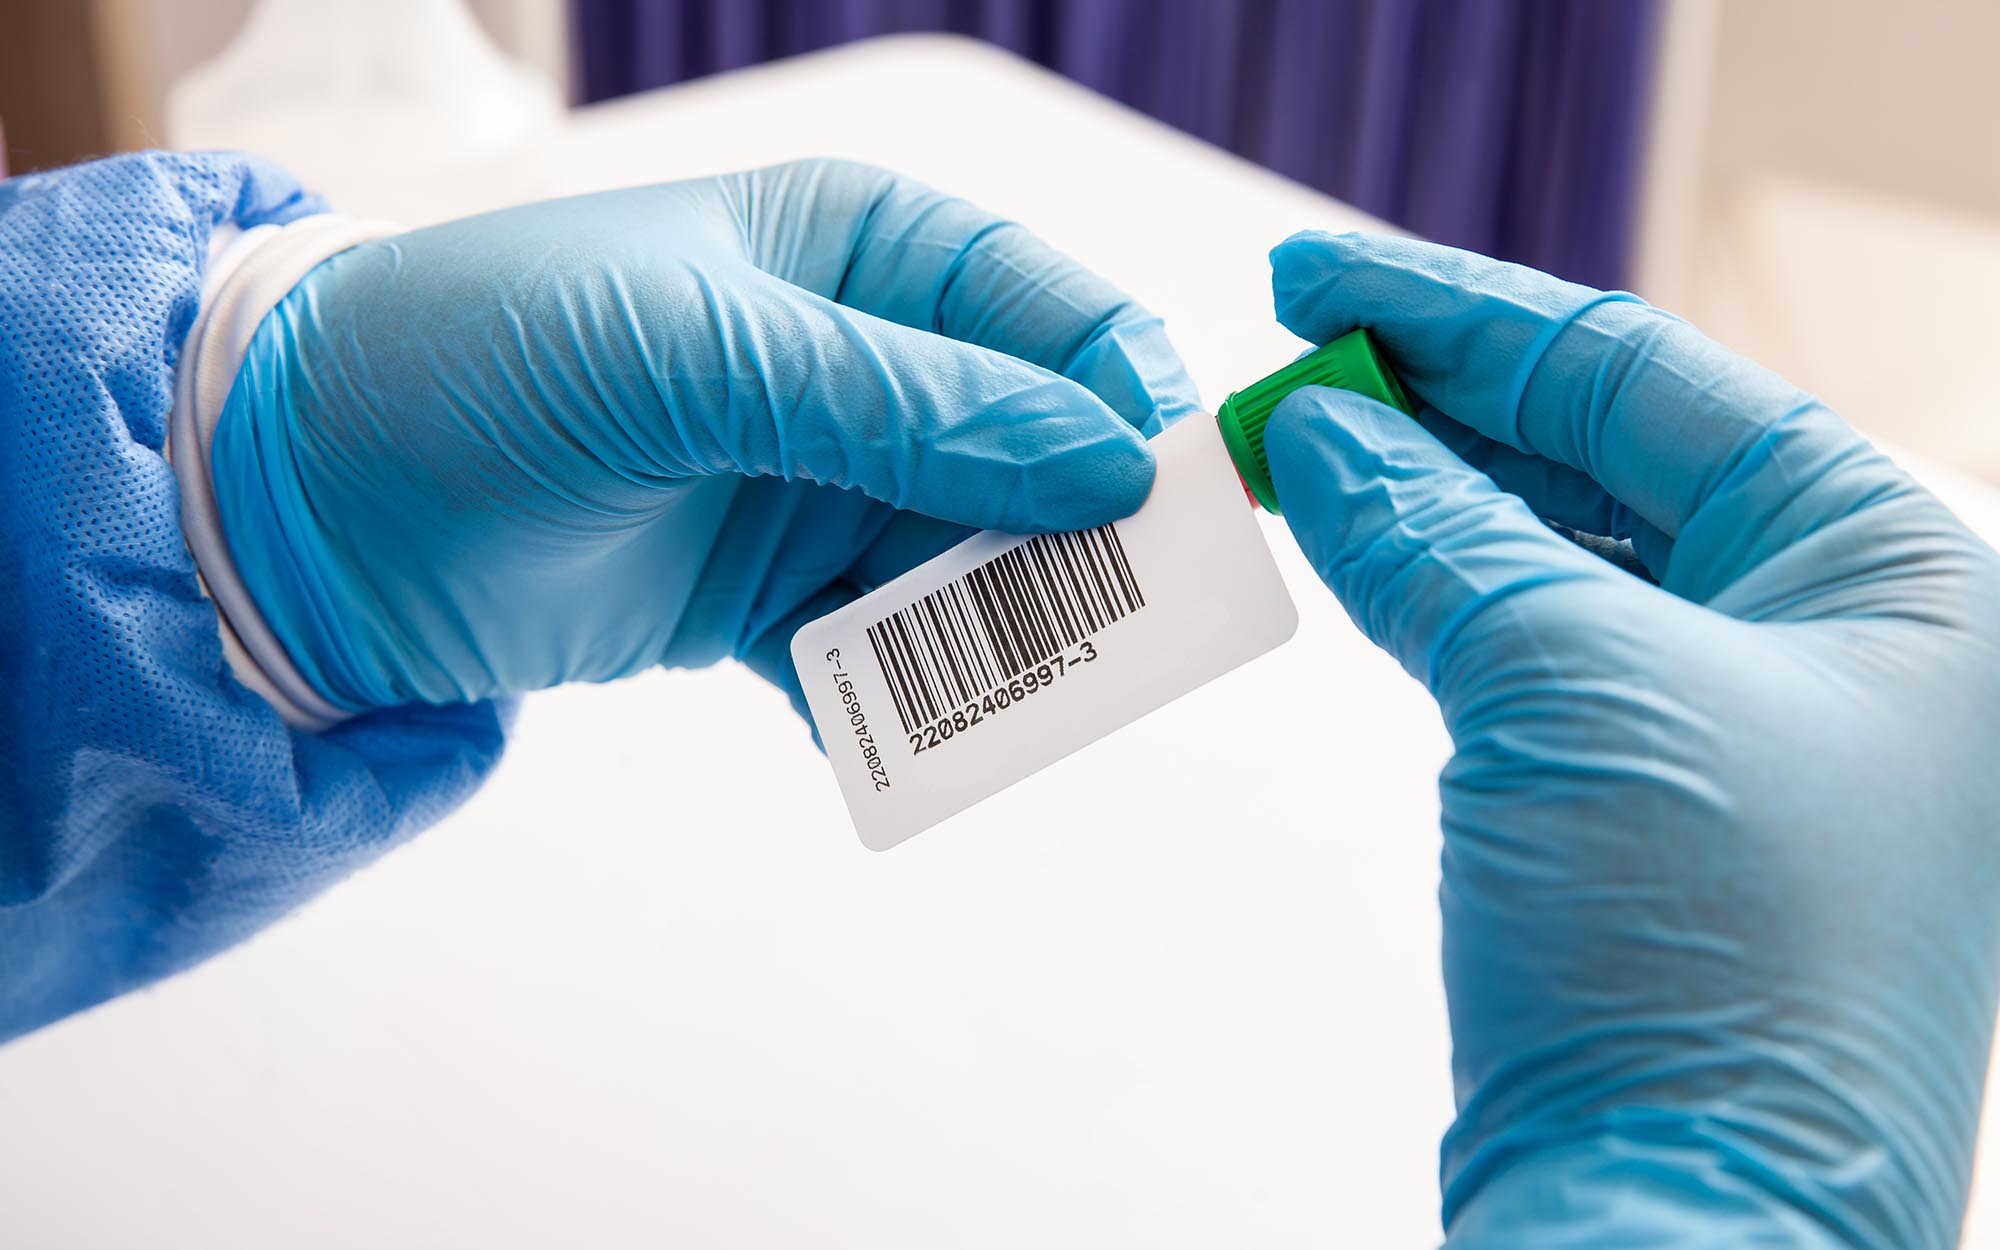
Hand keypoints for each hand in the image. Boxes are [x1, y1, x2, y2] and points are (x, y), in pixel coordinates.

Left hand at [210, 159, 1198, 716]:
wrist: (312, 499)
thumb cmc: (488, 358)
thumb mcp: (700, 354)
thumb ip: (904, 404)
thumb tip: (1106, 460)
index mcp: (861, 252)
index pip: (1051, 309)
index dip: (1126, 390)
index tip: (1172, 487)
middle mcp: (864, 366)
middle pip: (1036, 447)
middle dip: (1084, 531)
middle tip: (1123, 616)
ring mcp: (821, 487)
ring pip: (973, 561)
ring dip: (1003, 626)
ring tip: (1015, 691)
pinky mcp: (772, 597)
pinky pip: (883, 653)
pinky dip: (902, 697)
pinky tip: (902, 733)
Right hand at [1263, 232, 1999, 1248]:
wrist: (1677, 1220)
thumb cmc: (1718, 976)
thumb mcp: (1571, 686)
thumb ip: (1438, 532)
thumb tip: (1330, 434)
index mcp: (1895, 571)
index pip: (1646, 379)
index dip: (1467, 312)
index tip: (1326, 278)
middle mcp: (1837, 636)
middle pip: (1601, 452)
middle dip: (1436, 395)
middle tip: (1291, 350)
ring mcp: (1740, 719)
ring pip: (1552, 545)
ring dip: (1418, 487)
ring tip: (1298, 433)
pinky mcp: (1641, 799)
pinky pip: (1524, 641)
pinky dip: (1426, 584)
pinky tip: (1350, 537)